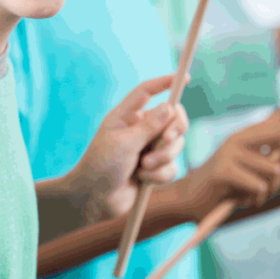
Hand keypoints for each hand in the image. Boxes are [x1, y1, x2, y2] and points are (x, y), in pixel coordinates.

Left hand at [71, 75, 187, 221]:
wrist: (94, 200)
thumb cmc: (101, 167)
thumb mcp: (123, 143)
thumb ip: (148, 126)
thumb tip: (169, 106)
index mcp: (128, 116)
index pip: (148, 92)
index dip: (165, 82)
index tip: (185, 78)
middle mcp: (141, 129)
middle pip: (174, 118)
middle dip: (174, 130)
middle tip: (167, 138)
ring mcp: (149, 148)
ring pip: (176, 144)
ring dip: (163, 157)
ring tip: (143, 168)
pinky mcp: (156, 169)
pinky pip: (173, 166)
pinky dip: (160, 174)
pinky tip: (143, 180)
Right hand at [177, 104, 279, 216]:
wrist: (189, 199)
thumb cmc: (227, 186)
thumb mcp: (252, 171)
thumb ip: (273, 160)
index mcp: (247, 134)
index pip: (279, 116)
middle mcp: (238, 137)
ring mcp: (230, 151)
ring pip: (273, 169)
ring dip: (269, 188)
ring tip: (253, 193)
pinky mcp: (224, 169)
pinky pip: (258, 184)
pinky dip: (255, 197)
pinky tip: (241, 199)